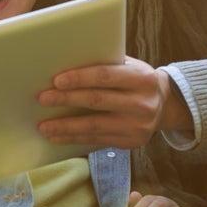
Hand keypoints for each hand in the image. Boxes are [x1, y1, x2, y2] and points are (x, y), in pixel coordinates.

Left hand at [36, 57, 190, 148]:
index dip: (80, 78)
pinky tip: (57, 136)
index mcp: (141, 78)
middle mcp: (142, 103)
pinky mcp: (131, 142)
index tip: (56, 80)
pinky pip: (97, 140)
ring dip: (66, 126)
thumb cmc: (134, 79)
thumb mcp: (128, 66)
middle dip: (66, 100)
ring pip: (95, 126)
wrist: (163, 104)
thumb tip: (64, 64)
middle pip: (97, 101)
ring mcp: (138, 125)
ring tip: (44, 125)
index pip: (105, 76)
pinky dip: (74, 138)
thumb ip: (104, 64)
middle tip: (43, 99)